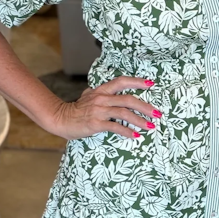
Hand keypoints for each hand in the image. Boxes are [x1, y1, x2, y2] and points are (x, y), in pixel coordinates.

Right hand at [44, 75, 159, 140]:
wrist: (60, 119)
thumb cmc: (76, 110)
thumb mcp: (88, 96)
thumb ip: (100, 93)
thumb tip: (111, 92)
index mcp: (101, 90)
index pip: (122, 82)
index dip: (137, 82)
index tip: (151, 84)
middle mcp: (101, 98)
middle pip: (128, 99)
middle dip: (145, 106)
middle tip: (158, 113)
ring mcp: (99, 110)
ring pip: (124, 113)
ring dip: (140, 120)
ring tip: (150, 126)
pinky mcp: (95, 123)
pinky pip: (115, 127)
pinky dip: (127, 131)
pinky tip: (135, 136)